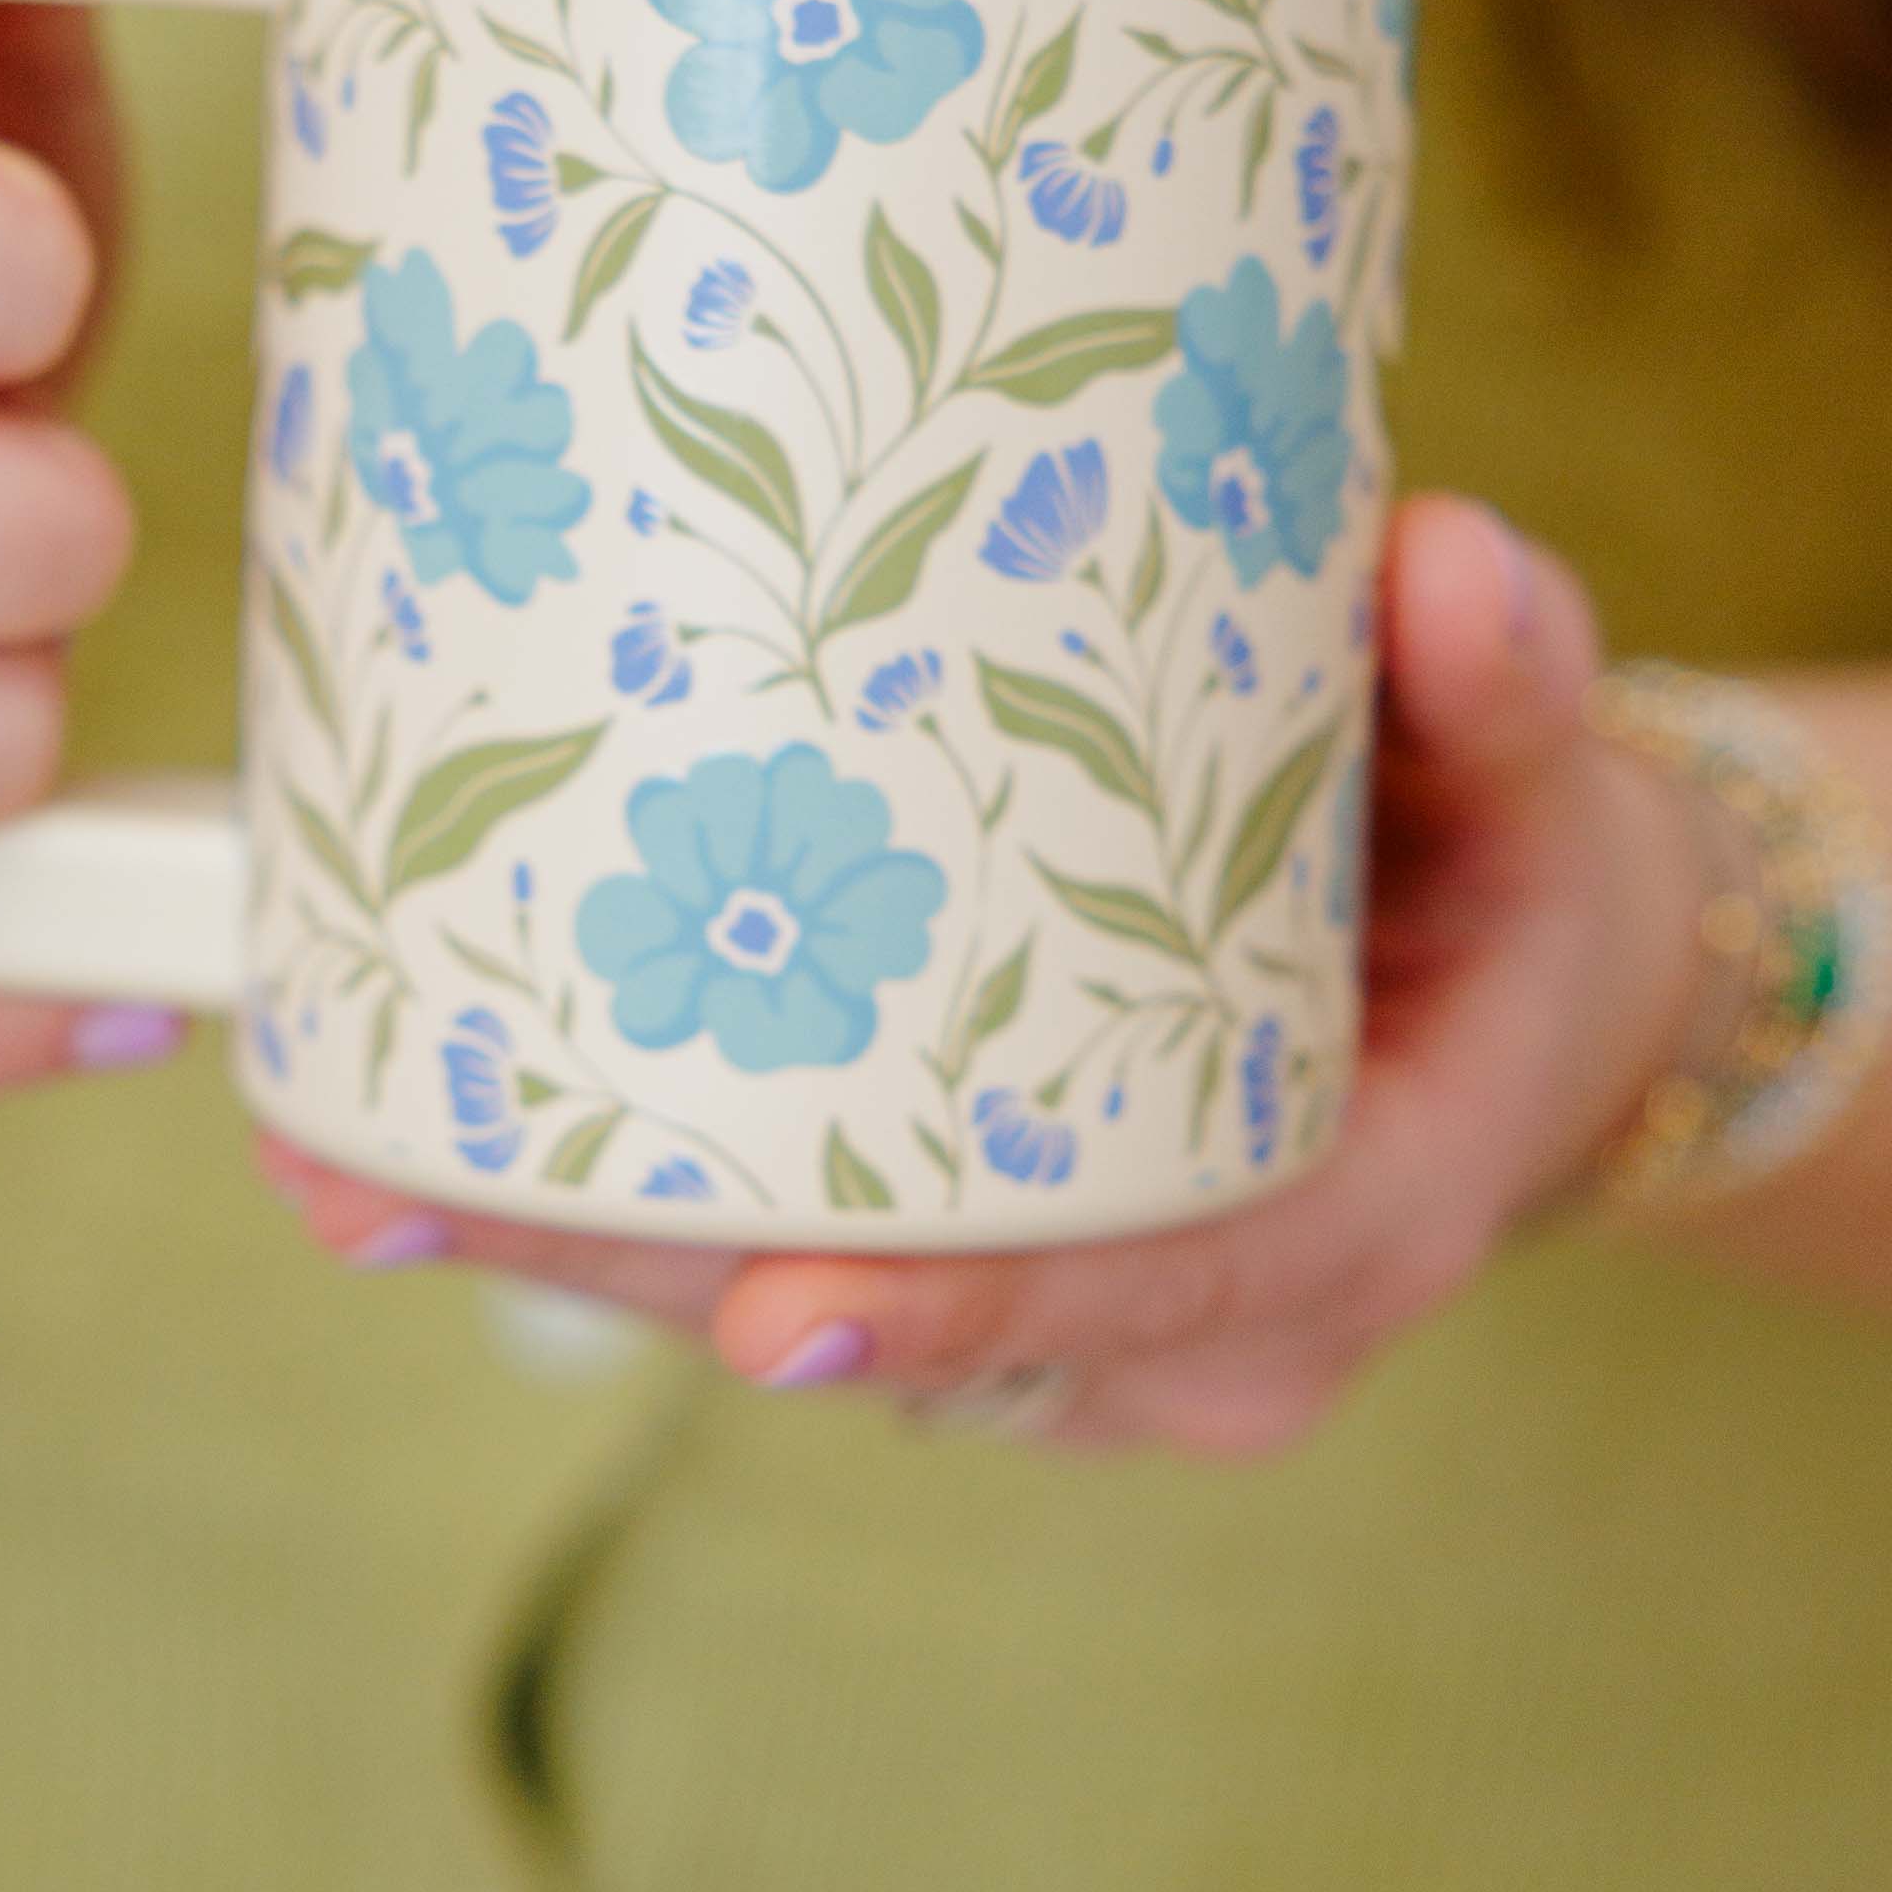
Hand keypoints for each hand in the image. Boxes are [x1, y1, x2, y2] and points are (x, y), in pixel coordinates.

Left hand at [256, 497, 1707, 1449]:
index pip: (1133, 1295)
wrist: (1539, 1002)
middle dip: (628, 1273)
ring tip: (337, 1157)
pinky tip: (422, 1123)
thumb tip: (1446, 564)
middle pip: (883, 1325)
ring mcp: (1066, 1326)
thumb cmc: (1529, 888)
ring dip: (569, 1253)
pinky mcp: (982, 1261)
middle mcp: (1183, 1327)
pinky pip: (786, 1257)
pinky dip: (620, 1211)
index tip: (768, 1316)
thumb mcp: (1554, 788)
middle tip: (387, 1187)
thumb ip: (1509, 682)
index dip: (952, 1310)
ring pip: (790, 1308)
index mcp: (1340, 1226)